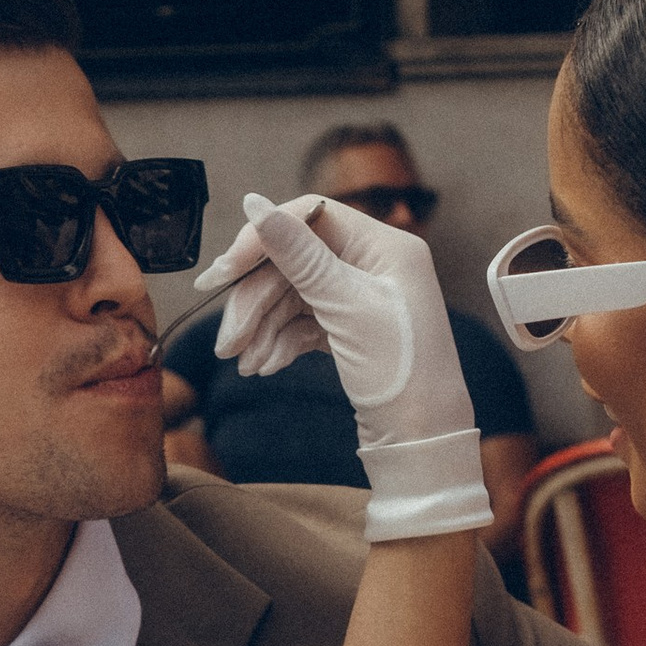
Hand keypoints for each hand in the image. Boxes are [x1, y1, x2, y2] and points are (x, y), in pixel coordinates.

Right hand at [192, 193, 491, 539]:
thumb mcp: (346, 308)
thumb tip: (255, 205)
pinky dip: (280, 341)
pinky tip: (266, 365)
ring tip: (243, 362)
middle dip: (255, 302)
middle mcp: (373, 264)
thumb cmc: (401, 373)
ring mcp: (359, 296)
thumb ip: (298, 255)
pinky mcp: (348, 327)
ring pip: (291, 296)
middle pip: (293, 262)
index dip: (261, 240)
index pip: (309, 218)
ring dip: (261, 328)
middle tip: (226, 341)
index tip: (222, 273)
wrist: (422, 440)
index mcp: (385, 246)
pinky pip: (301, 321)